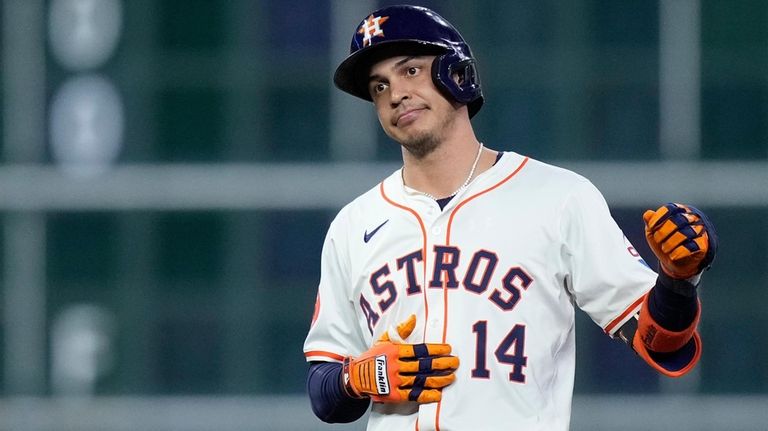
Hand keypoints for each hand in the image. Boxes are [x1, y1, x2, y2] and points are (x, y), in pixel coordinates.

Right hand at [342, 314, 458, 402]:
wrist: (356, 376)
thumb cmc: (372, 357)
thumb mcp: (383, 340)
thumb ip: (400, 330)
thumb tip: (414, 318)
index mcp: (394, 351)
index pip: (419, 350)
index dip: (435, 349)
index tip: (448, 349)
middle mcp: (395, 366)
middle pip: (423, 365)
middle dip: (442, 364)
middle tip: (455, 362)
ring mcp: (394, 381)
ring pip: (421, 380)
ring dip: (438, 379)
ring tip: (451, 377)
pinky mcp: (393, 394)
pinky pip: (413, 395)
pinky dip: (426, 395)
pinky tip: (438, 394)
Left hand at [643, 203, 716, 278]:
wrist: (675, 261)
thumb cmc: (664, 241)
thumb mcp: (653, 232)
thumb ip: (650, 222)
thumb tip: (647, 214)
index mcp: (678, 212)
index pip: (670, 209)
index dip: (659, 217)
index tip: (651, 227)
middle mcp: (691, 218)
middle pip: (679, 220)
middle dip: (664, 231)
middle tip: (657, 240)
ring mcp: (699, 231)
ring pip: (686, 233)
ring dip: (671, 242)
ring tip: (664, 249)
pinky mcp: (703, 244)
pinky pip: (693, 246)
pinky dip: (680, 252)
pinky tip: (673, 256)